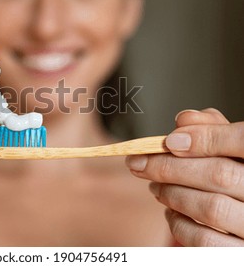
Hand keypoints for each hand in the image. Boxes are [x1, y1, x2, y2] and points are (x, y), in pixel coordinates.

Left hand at [126, 108, 243, 245]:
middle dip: (169, 167)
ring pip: (210, 208)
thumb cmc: (236, 176)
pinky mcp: (239, 255)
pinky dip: (178, 223)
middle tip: (139, 163)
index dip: (205, 138)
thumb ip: (212, 130)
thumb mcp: (230, 150)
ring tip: (154, 186)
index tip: (170, 141)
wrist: (243, 217)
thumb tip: (184, 119)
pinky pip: (204, 240)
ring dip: (170, 193)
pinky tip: (170, 212)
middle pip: (219, 175)